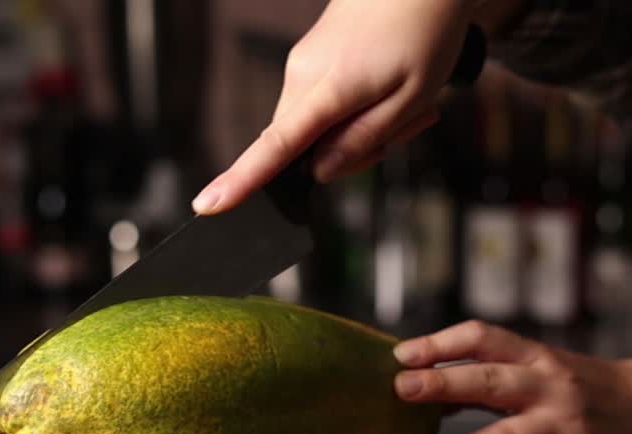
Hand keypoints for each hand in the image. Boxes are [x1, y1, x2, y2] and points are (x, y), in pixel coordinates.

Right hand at [193, 0, 498, 214]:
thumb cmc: (424, 32)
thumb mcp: (410, 99)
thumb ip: (361, 140)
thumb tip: (319, 172)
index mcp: (327, 88)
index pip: (275, 146)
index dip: (241, 180)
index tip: (208, 205)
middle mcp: (302, 75)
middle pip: (305, 149)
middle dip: (351, 153)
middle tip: (401, 127)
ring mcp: (302, 64)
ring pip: (317, 128)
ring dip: (358, 129)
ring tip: (404, 102)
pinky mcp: (310, 58)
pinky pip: (322, 104)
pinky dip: (354, 108)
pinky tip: (389, 86)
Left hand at [392, 321, 631, 433]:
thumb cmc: (579, 388)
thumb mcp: (539, 366)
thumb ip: (487, 373)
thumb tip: (419, 386)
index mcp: (537, 355)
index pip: (483, 337)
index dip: (440, 343)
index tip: (401, 355)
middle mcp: (549, 385)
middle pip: (490, 380)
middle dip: (442, 383)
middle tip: (401, 388)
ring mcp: (561, 426)